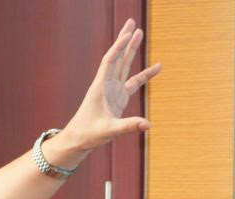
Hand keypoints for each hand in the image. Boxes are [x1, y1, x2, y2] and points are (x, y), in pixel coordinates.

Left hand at [59, 19, 161, 156]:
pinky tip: (157, 68)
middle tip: (132, 23)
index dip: (119, 47)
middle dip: (125, 40)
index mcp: (100, 88)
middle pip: (117, 57)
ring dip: (132, 50)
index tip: (129, 33)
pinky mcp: (118, 99)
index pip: (110, 61)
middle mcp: (106, 86)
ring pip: (124, 66)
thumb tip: (147, 124)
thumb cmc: (87, 134)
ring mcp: (113, 91)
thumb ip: (128, 126)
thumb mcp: (108, 131)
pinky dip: (144, 75)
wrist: (78, 141)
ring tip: (140, 33)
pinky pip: (133, 83)